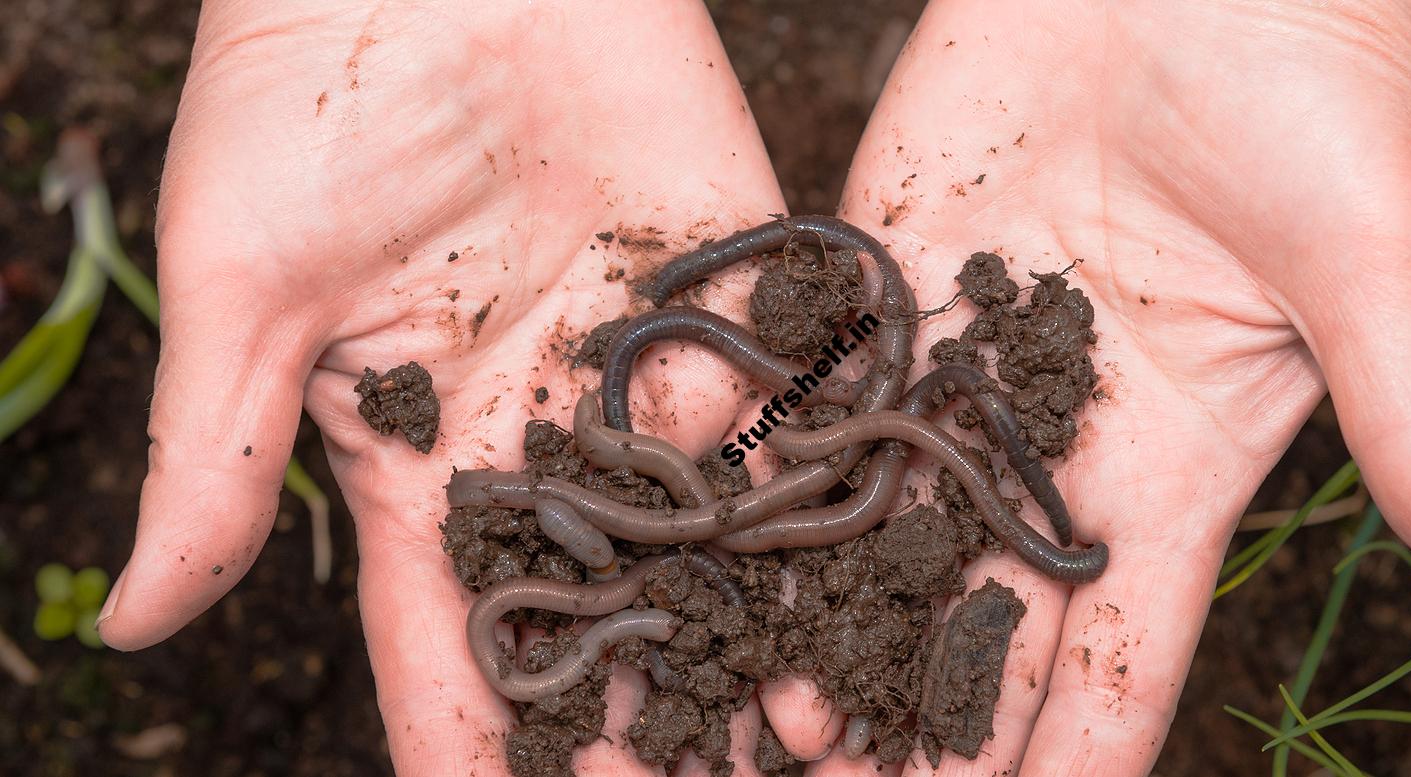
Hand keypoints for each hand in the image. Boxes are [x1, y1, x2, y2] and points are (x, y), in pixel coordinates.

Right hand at [95, 2, 785, 773]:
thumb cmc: (303, 100)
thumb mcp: (245, 286)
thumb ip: (216, 457)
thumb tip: (140, 621)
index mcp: (427, 454)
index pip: (450, 634)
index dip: (478, 739)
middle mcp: (550, 432)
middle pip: (604, 611)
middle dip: (646, 719)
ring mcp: (651, 367)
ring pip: (716, 538)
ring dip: (762, 641)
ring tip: (810, 744)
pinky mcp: (739, 288)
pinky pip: (796, 408)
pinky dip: (835, 497)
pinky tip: (881, 585)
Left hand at [761, 1, 1410, 773]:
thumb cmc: (1316, 83)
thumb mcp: (1367, 262)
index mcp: (1177, 466)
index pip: (1120, 654)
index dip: (1069, 755)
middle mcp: (1059, 439)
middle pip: (981, 619)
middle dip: (922, 725)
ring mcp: (962, 365)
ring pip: (880, 529)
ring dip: (824, 630)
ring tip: (768, 727)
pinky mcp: (887, 279)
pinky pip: (818, 396)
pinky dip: (768, 477)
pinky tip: (709, 557)